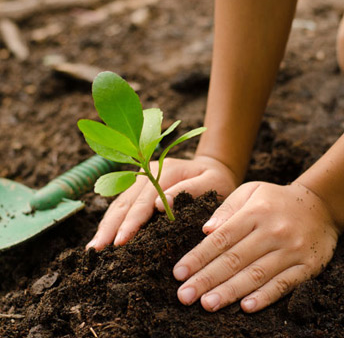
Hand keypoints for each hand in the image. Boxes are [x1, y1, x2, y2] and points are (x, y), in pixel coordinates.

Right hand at [86, 155, 237, 249]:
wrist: (213, 167)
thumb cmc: (216, 180)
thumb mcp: (212, 183)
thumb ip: (189, 190)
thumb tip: (160, 205)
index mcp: (164, 171)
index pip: (143, 201)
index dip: (131, 222)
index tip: (120, 242)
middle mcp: (147, 173)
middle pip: (124, 202)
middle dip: (110, 227)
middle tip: (96, 250)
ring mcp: (140, 179)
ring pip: (118, 204)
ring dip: (106, 225)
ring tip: (94, 247)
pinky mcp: (138, 187)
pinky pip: (121, 204)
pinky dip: (111, 220)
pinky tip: (103, 235)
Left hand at [173, 181, 338, 312]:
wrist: (319, 205)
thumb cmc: (275, 199)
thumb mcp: (250, 191)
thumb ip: (226, 209)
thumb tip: (206, 230)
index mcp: (254, 213)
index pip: (220, 239)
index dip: (198, 257)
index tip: (179, 273)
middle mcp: (272, 232)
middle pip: (234, 260)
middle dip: (206, 279)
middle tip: (185, 295)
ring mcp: (291, 250)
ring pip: (255, 275)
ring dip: (229, 292)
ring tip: (207, 304)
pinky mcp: (307, 266)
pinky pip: (284, 284)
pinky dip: (265, 297)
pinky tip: (246, 307)